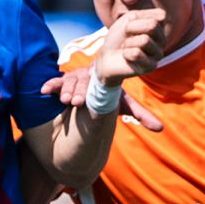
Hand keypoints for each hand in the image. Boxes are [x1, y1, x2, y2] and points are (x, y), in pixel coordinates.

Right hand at [40, 68, 165, 129]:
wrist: (97, 79)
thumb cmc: (110, 94)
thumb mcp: (124, 102)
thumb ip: (140, 114)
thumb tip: (160, 128)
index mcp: (104, 78)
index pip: (99, 81)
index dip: (93, 90)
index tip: (87, 102)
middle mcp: (89, 75)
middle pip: (82, 80)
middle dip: (78, 91)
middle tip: (75, 103)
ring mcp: (76, 77)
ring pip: (69, 80)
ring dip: (66, 90)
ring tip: (64, 101)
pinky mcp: (63, 81)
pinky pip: (56, 81)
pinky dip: (51, 84)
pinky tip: (43, 91)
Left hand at [93, 7, 170, 84]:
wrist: (107, 56)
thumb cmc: (118, 36)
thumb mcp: (128, 19)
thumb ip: (142, 16)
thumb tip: (156, 21)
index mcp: (160, 26)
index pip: (159, 15)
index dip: (137, 18)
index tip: (129, 24)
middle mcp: (163, 40)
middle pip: (152, 26)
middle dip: (131, 28)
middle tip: (126, 36)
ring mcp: (158, 54)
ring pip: (145, 41)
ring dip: (128, 42)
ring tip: (126, 47)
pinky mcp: (151, 66)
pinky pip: (137, 54)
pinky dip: (126, 53)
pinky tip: (127, 57)